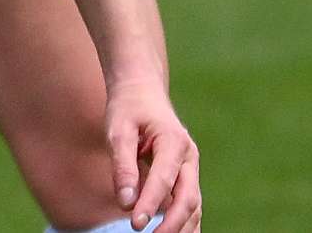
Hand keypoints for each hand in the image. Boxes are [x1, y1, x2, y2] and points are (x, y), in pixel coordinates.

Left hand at [106, 77, 199, 232]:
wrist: (142, 93)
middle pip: (188, 197)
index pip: (164, 179)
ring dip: (181, 227)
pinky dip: (184, 223)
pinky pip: (189, 204)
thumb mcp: (118, 130)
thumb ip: (123, 165)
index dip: (151, 204)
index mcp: (173, 141)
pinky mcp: (186, 177)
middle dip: (172, 223)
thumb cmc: (127, 110)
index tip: (136, 224)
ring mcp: (191, 169)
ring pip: (193, 205)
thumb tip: (125, 202)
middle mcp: (189, 158)